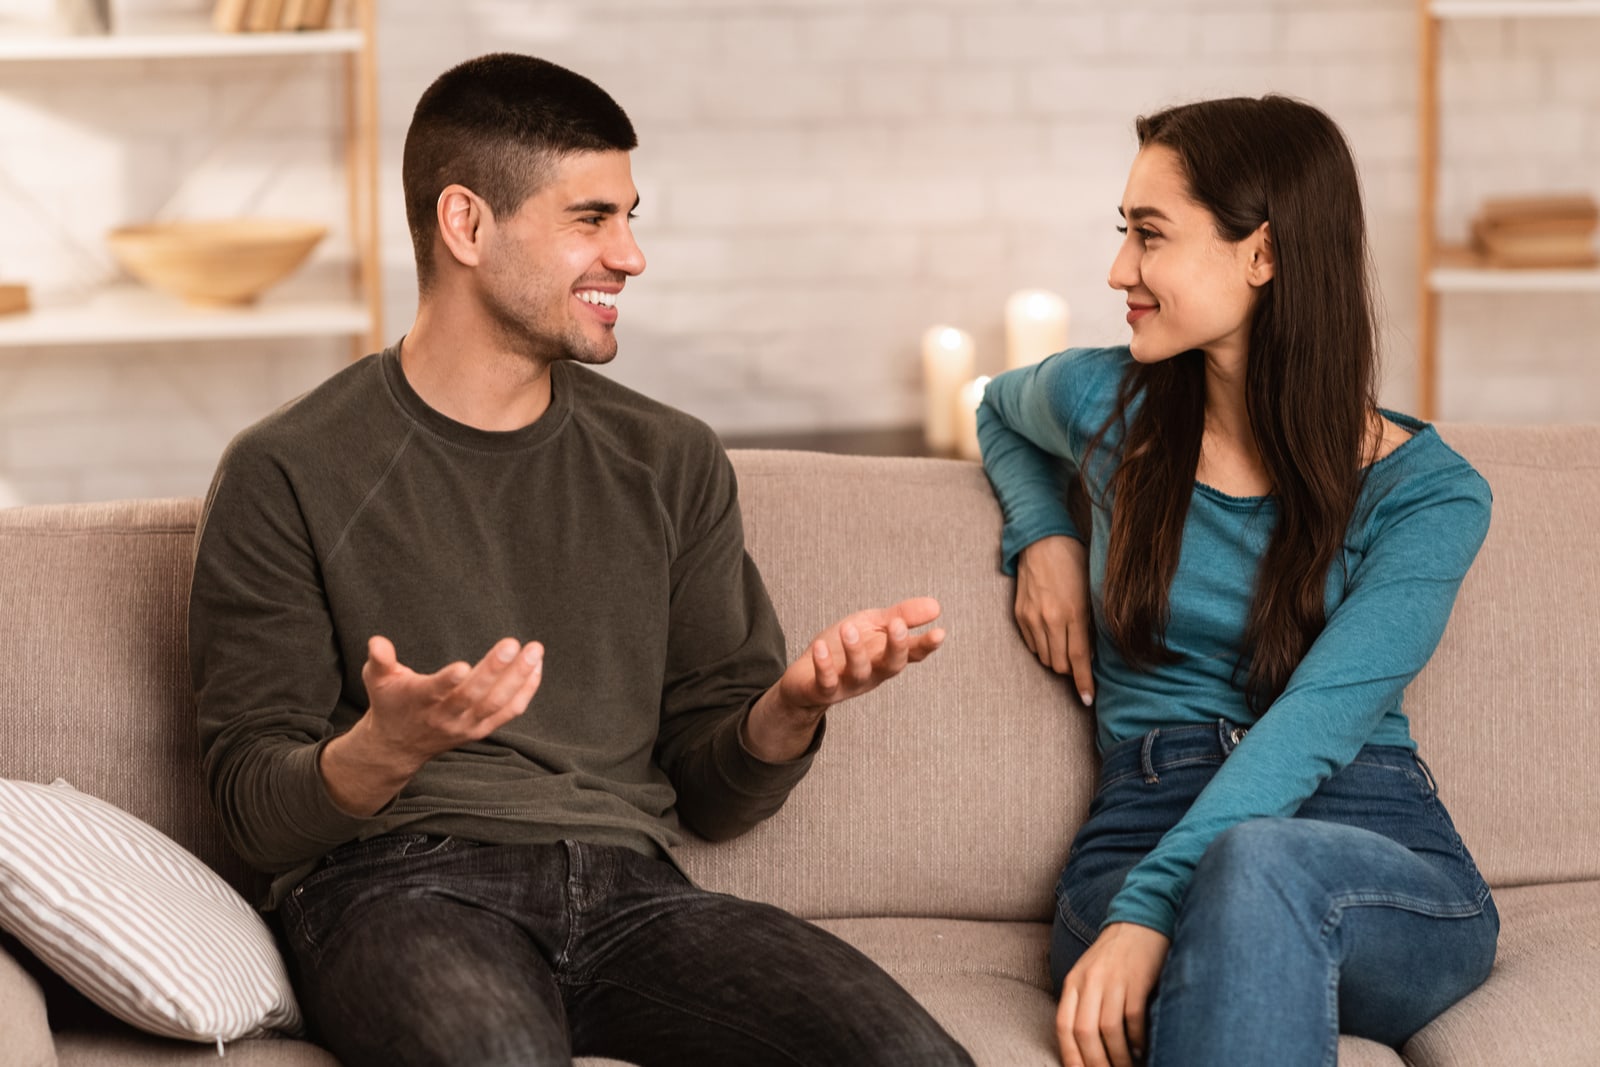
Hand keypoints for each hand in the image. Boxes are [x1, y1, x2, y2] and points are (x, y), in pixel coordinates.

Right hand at [321, 635, 543, 814]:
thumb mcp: (377, 680)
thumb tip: (376, 642)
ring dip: (518, 678)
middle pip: (473, 696)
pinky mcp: (481, 730)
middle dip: (493, 670)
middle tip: (511, 644)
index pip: (434, 692)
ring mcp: (465, 725)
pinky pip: (509, 712)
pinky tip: (536, 667)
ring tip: (535, 651)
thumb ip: (379, 660)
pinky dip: (526, 691)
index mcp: (418, 701)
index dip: (447, 681)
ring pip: (496, 704)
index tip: (463, 666)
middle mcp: (444, 717)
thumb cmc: (391, 702)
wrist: (399, 745)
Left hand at [744, 597, 944, 761]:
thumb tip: (936, 606)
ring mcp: (849, 683)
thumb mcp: (872, 625)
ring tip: (848, 628)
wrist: (805, 679)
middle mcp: (873, 672)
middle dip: (896, 646)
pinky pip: (826, 681)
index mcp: (887, 656)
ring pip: (859, 672)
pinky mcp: (823, 689)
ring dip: (855, 651)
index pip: (912, 652)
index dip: (926, 645)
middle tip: (897, 624)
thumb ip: (902, 616)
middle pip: (892, 665)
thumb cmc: (842, 649)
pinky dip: (824, 665)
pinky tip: (820, 647)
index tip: (940, 632)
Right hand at [1016, 535, 1094, 705]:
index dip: (1084, 683)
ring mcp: (1032, 618)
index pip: (1080, 660)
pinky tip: (1051, 633)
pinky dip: (1043, 646)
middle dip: (1071, 670)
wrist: (1041, 541)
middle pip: (1060, 664)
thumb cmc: (1073, 562)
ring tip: (1065, 645)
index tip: (1087, 698)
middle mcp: (1050, 619)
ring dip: (1057, 659)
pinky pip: (1032, 644)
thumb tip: (1091, 653)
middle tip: (1080, 663)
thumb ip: (1091, 624)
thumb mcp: (1091, 592)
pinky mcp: (1019, 615)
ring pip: (1045, 657)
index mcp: (1073, 613)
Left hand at [1057, 923, 1169, 1066]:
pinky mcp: (1138, 979)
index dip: (1070, 1055)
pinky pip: (1133, 1017)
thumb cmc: (1114, 955)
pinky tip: (1142, 1049)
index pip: (1063, 1026)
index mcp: (1074, 982)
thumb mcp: (1088, 974)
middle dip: (1095, 1062)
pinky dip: (1137, 1039)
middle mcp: (1090, 981)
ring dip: (1119, 1056)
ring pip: (1109, 1029)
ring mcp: (1113, 979)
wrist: (1140, 920)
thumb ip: (1082, 1003)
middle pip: (1084, 1031)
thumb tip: (1084, 1046)